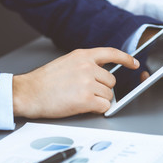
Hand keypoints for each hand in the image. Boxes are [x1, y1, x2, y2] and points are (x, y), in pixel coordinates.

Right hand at [12, 48, 139, 117]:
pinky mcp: (86, 99)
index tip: (134, 63)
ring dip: (99, 100)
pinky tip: (85, 107)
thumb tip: (101, 73)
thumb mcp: (67, 62)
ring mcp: (87, 82)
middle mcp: (88, 67)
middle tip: (86, 92)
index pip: (111, 53)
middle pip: (111, 81)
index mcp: (83, 56)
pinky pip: (105, 106)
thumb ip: (85, 64)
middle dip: (102, 88)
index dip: (126, 58)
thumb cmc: (44, 81)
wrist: (28, 92)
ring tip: (80, 98)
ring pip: (109, 95)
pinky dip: (99, 109)